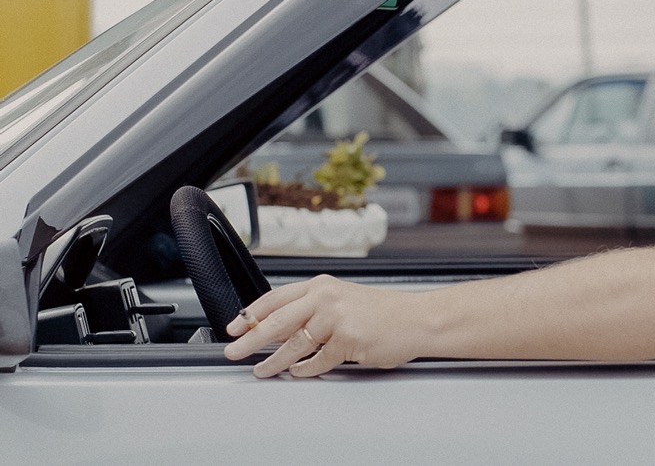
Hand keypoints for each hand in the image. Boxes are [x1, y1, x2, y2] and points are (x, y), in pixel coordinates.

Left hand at [223, 274, 415, 377]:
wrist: (418, 319)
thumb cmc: (385, 312)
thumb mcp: (344, 300)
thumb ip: (313, 309)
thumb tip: (279, 329)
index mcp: (322, 285)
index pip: (275, 298)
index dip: (250, 314)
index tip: (234, 327)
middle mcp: (326, 297)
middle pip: (277, 321)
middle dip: (250, 340)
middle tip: (235, 352)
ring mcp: (337, 318)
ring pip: (294, 345)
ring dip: (275, 361)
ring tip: (263, 370)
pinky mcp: (348, 340)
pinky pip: (318, 361)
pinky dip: (306, 369)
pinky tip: (300, 371)